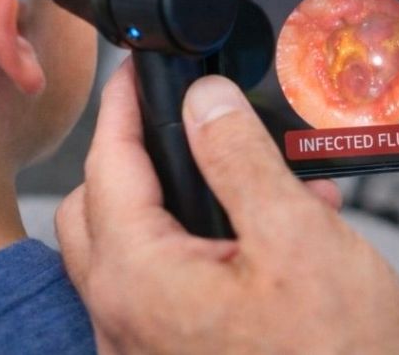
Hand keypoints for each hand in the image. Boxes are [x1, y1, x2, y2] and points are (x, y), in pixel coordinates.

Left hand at [56, 60, 398, 353]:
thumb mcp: (297, 239)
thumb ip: (239, 159)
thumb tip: (203, 100)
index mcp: (140, 281)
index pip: (107, 167)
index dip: (121, 108)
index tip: (136, 71)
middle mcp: (126, 320)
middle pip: (100, 208)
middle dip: (134, 152)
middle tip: (176, 113)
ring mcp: (148, 348)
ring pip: (133, 248)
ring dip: (177, 199)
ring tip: (252, 173)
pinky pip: (167, 285)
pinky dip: (198, 245)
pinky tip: (269, 233)